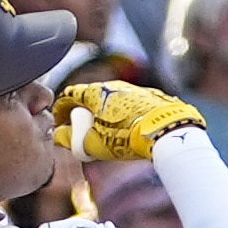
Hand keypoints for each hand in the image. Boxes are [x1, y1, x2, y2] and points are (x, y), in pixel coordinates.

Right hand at [50, 81, 206, 162]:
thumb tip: (60, 136)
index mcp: (96, 92)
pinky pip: (131, 104)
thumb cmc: (128, 137)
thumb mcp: (94, 143)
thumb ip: (73, 140)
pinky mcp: (151, 96)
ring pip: (112, 100)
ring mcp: (134, 89)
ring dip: (106, 113)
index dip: (61, 110)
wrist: (167, 131)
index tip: (60, 122)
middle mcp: (114, 84)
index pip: (70, 96)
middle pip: (91, 97)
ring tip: (108, 133)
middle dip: (84, 112)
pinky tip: (129, 129)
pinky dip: (124, 114)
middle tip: (83, 131)